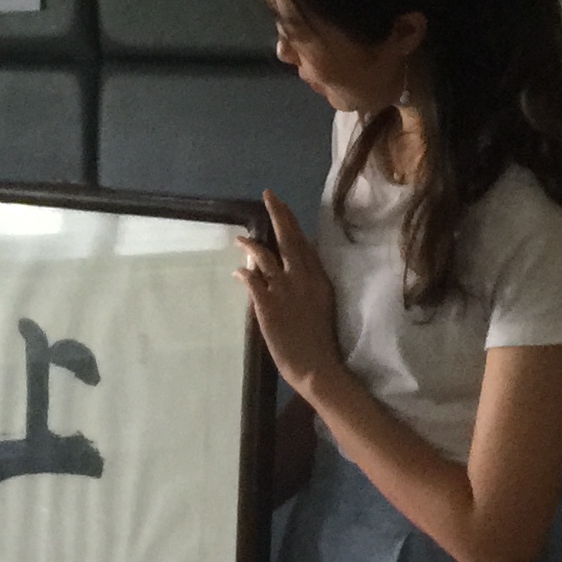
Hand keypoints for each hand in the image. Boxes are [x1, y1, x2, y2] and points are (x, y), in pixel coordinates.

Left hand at [236, 193, 342, 396]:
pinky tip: (237, 271)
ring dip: (252, 244)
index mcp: (319, 279)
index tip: (282, 206)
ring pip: (266, 256)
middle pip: (288, 239)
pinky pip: (252, 280)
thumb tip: (300, 268)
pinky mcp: (267, 304)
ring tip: (239, 238)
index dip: (292, 223)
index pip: (304, 244)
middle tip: (268, 196)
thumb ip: (312, 285)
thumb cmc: (321, 341)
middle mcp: (303, 279)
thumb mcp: (323, 305)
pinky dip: (244, 272)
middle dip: (277, 215)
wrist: (317, 366)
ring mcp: (284, 290)